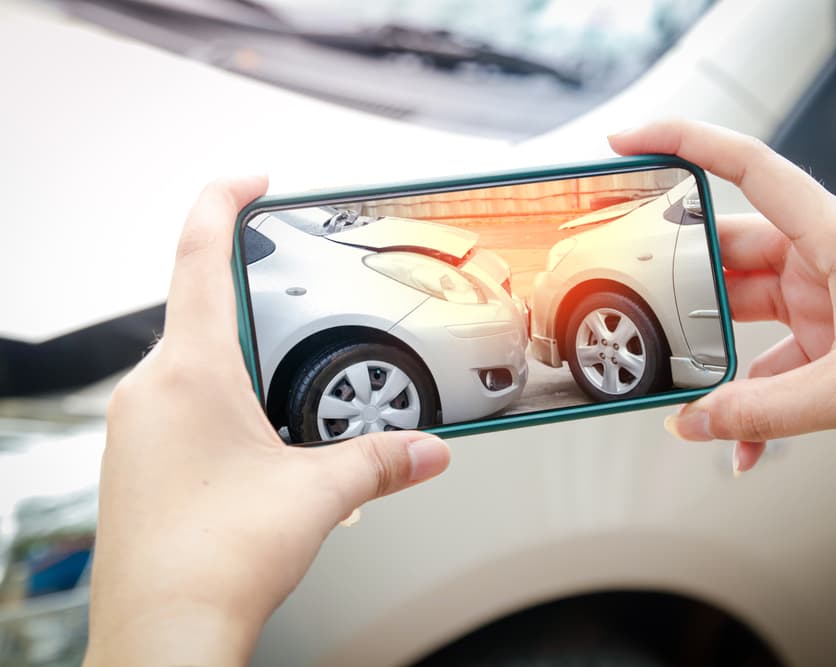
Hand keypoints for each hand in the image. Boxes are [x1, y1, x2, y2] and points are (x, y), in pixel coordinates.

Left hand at [83, 177, 450, 666]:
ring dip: (241, 362)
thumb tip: (427, 450)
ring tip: (293, 392)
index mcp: (190, 372)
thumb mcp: (318, 493)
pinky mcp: (136, 462)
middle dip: (255, 302)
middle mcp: (150, 390)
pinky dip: (222, 403)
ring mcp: (136, 428)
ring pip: (191, 363)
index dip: (223, 202)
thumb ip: (382, 458)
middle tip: (301, 306)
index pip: (197, 255)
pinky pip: (179, 405)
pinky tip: (259, 445)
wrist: (162, 635)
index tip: (249, 179)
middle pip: (200, 309)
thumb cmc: (211, 562)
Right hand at [609, 120, 835, 472]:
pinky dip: (750, 400)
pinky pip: (767, 365)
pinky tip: (739, 438)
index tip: (632, 142)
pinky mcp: (827, 341)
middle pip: (727, 252)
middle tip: (636, 303)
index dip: (685, 144)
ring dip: (713, 354)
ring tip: (685, 387)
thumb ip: (766, 412)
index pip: (748, 169)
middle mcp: (822, 260)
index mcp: (834, 237)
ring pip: (740, 313)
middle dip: (679, 281)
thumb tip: (696, 422)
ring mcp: (822, 301)